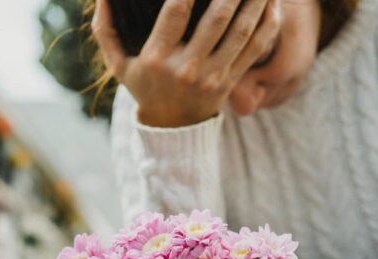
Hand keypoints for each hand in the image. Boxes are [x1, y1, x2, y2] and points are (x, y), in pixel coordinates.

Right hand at [92, 0, 279, 127]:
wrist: (171, 127)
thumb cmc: (144, 86)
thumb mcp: (118, 64)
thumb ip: (106, 30)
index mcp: (157, 59)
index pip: (176, 13)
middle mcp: (187, 68)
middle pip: (217, 18)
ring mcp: (213, 76)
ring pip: (242, 30)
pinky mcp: (231, 80)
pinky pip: (256, 47)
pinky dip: (268, 22)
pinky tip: (271, 2)